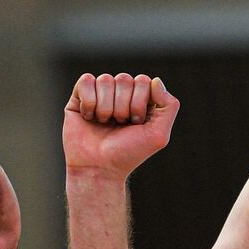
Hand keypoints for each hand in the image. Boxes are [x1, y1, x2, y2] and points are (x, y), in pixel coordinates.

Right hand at [63, 73, 178, 181]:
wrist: (98, 169)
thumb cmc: (128, 154)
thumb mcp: (158, 135)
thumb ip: (169, 106)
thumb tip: (156, 80)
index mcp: (140, 99)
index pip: (144, 81)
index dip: (139, 103)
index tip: (135, 123)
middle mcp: (120, 94)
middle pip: (124, 79)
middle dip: (122, 107)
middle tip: (119, 125)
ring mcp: (100, 94)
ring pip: (105, 80)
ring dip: (106, 107)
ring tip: (103, 123)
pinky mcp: (79, 97)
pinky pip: (86, 81)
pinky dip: (89, 102)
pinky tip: (89, 117)